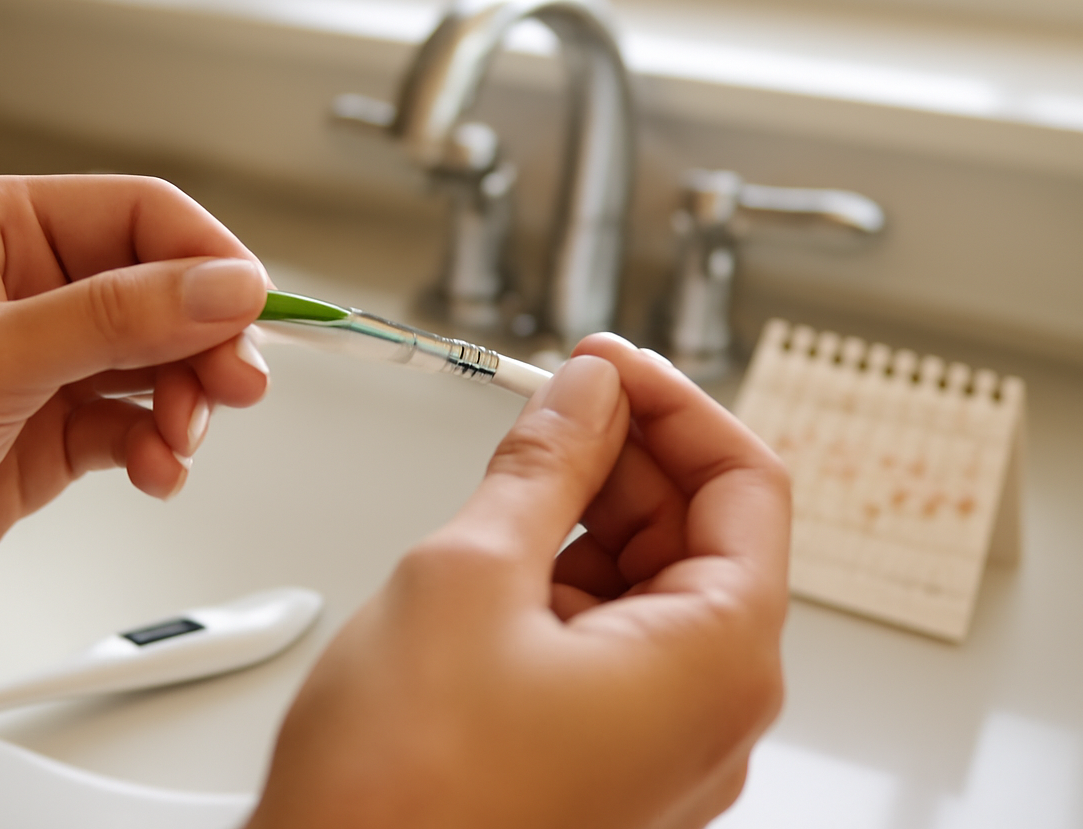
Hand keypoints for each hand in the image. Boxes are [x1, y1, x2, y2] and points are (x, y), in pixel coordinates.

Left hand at [0, 175, 272, 640]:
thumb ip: (115, 320)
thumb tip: (225, 288)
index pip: (139, 216)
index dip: (206, 259)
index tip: (252, 310)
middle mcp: (26, 289)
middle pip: (163, 291)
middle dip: (205, 340)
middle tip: (236, 387)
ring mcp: (40, 365)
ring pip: (158, 362)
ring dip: (186, 403)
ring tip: (179, 443)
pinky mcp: (47, 434)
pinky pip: (135, 426)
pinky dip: (158, 449)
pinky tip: (154, 473)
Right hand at [248, 335, 790, 828]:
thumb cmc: (402, 788)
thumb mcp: (468, 575)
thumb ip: (544, 466)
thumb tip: (585, 396)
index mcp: (717, 662)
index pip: (746, 483)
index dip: (674, 402)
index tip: (606, 363)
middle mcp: (709, 713)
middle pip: (702, 534)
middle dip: (626, 455)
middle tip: (547, 402)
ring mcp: (656, 747)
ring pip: (650, 587)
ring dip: (588, 516)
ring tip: (508, 478)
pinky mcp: (600, 763)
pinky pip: (610, 643)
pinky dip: (563, 581)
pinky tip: (498, 554)